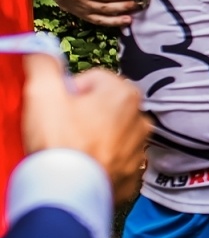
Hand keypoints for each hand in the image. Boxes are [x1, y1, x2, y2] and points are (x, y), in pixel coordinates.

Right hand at [21, 54, 149, 202]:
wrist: (70, 191)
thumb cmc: (61, 141)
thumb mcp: (43, 92)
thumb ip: (43, 63)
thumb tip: (39, 46)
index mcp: (125, 93)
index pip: (91, 79)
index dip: (67, 92)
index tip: (57, 109)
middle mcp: (141, 119)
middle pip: (102, 106)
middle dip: (81, 115)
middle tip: (61, 132)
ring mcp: (140, 149)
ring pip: (109, 134)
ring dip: (91, 139)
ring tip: (71, 151)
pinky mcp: (133, 175)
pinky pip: (114, 161)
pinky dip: (99, 163)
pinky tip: (82, 168)